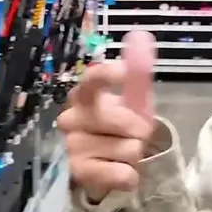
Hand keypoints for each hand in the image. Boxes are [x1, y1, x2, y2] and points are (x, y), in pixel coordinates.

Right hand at [59, 31, 158, 203]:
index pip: (92, 80)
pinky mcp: (79, 173)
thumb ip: (137, 73)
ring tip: (122, 154)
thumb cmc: (119, 127)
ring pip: (129, 149)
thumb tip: (141, 36)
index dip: (107, 74)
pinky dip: (129, 176)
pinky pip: (122, 174)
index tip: (122, 71)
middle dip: (140, 130)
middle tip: (134, 135)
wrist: (104, 167)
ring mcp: (72, 146)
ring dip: (134, 154)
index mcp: (84, 95)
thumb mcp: (132, 101)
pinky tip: (120, 172)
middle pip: (123, 120)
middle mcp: (71, 118)